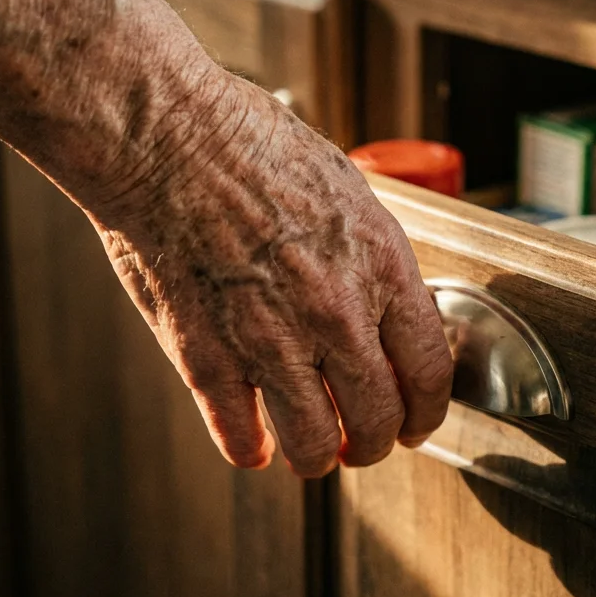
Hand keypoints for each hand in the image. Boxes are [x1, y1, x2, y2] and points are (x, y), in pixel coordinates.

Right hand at [88, 74, 453, 477]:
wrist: (167, 138)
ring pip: (313, 444)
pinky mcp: (207, 360)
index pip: (428, 370)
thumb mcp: (347, 193)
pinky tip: (254, 444)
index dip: (426, 411)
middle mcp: (334, 314)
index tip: (416, 422)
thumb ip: (371, 260)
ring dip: (318, 457)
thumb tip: (384, 309)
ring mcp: (270, 343)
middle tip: (365, 444)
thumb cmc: (250, 146)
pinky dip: (251, 450)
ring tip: (313, 452)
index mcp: (380, 267)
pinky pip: (240, 435)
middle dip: (375, 444)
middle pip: (376, 418)